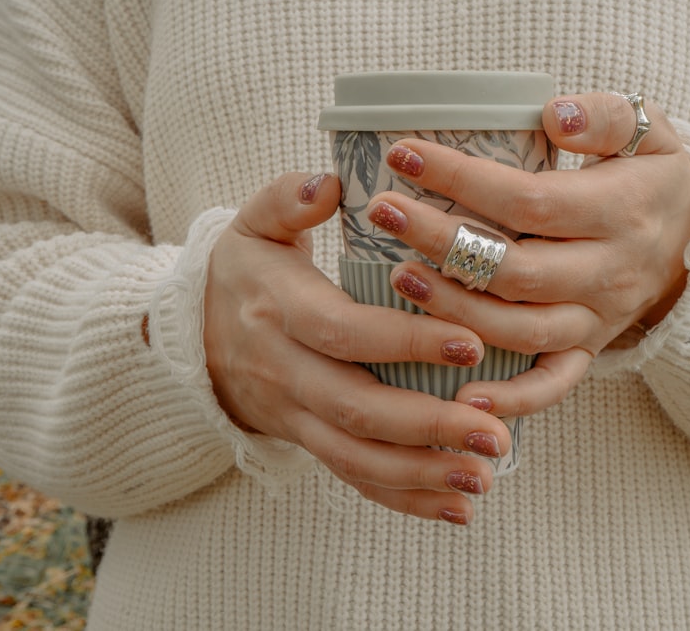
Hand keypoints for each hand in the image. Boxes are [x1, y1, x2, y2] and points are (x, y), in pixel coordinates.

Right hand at [203, 172, 512, 523]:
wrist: (195, 336)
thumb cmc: (245, 272)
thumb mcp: (252, 225)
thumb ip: (286, 198)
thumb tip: (327, 181)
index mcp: (280, 311)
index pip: (345, 333)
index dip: (406, 342)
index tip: (471, 344)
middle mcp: (286, 372)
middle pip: (356, 409)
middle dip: (428, 425)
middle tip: (494, 433)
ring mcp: (295, 415)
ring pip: (356, 457)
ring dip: (422, 474)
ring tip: (484, 477)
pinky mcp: (307, 440)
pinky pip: (353, 477)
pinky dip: (405, 499)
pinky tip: (458, 508)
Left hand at [364, 93, 689, 414]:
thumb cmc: (655, 180)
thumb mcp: (650, 131)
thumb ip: (604, 117)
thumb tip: (553, 114)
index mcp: (620, 213)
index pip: (529, 200)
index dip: (463, 181)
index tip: (404, 154)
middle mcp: (609, 273)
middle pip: (514, 268)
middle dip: (440, 242)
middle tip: (381, 212)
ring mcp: (598, 320)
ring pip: (521, 328)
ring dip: (456, 311)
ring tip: (398, 279)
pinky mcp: (590, 350)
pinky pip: (552, 385)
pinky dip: (510, 399)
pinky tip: (459, 397)